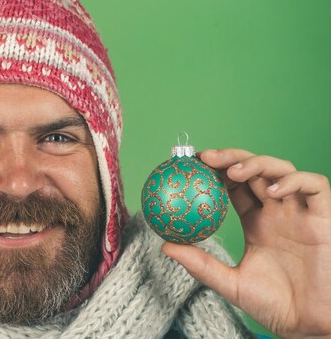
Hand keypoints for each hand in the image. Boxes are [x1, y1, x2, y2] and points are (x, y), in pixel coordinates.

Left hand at [162, 148, 330, 338]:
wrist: (311, 325)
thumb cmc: (275, 306)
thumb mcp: (231, 283)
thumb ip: (201, 264)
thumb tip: (165, 246)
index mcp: (256, 221)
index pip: (233, 184)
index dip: (214, 170)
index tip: (189, 165)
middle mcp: (277, 210)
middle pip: (253, 169)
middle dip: (230, 157)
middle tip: (205, 158)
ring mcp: (300, 211)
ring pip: (281, 169)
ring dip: (257, 163)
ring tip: (234, 172)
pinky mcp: (325, 218)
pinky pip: (315, 186)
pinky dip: (294, 181)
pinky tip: (272, 192)